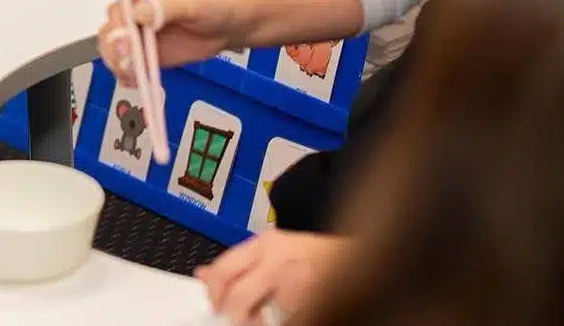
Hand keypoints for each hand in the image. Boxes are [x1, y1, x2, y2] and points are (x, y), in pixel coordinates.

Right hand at [98, 0, 235, 83]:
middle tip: (129, 63)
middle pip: (110, 33)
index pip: (117, 10)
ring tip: (135, 75)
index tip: (128, 41)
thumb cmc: (212, 7)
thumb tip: (139, 14)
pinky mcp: (148, 57)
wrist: (228, 27)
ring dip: (118, 65)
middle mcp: (136, 17)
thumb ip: (166, 6)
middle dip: (114, 50)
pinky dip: (128, 77)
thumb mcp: (191, 3)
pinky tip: (137, 81)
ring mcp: (140, 39)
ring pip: (115, 53)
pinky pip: (129, 68)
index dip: (118, 26)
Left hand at [196, 230, 346, 323]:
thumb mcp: (272, 248)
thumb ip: (238, 261)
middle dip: (233, 314)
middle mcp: (281, 261)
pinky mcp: (317, 302)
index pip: (224, 269)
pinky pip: (288, 321)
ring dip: (260, 322)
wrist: (361, 253)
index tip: (214, 306)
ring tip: (268, 316)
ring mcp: (301, 283)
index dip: (214, 292)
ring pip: (264, 314)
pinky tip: (289, 315)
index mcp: (266, 244)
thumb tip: (202, 275)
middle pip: (240, 296)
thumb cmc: (315, 253)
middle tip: (237, 319)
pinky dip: (284, 321)